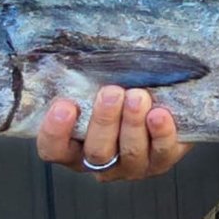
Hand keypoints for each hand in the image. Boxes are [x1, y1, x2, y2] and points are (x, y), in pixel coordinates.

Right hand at [36, 86, 191, 182]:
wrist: (164, 99)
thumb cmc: (120, 89)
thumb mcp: (96, 82)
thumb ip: (83, 77)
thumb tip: (73, 52)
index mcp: (75, 146)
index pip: (53, 149)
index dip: (55, 132)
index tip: (64, 106)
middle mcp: (101, 161)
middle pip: (96, 151)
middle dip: (104, 121)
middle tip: (111, 92)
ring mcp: (132, 165)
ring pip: (129, 152)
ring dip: (132, 123)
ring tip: (138, 96)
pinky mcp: (162, 161)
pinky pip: (162, 152)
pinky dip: (161, 133)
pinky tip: (159, 114)